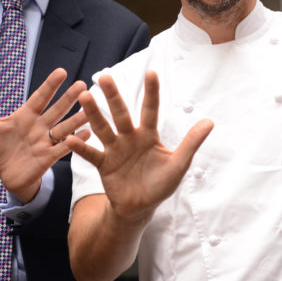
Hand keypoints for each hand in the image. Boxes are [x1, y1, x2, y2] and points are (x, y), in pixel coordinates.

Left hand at [0, 68, 87, 203]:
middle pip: (56, 110)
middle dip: (69, 99)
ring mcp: (46, 141)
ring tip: (90, 108)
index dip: (50, 86)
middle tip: (83, 85)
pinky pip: (63, 148)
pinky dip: (75, 141)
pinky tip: (88, 133)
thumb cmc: (0, 148)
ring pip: (64, 127)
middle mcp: (39, 126)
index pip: (39, 98)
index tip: (62, 72)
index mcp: (26, 116)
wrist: (8, 175)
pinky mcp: (48, 157)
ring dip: (77, 119)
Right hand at [62, 71, 212, 225]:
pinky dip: (81, 147)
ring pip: (103, 128)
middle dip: (114, 96)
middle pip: (121, 113)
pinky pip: (91, 154)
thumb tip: (210, 121)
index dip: (151, 92)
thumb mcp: (178, 164)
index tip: (151, 72)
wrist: (140, 208)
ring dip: (94, 113)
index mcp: (149, 135)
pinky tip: (71, 137)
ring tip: (85, 96)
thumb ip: (191, 143)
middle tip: (105, 76)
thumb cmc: (160, 184)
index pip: (150, 110)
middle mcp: (130, 137)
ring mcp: (115, 150)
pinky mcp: (103, 164)